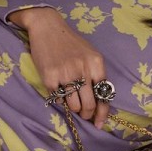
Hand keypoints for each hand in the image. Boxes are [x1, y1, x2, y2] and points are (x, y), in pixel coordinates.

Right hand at [9, 7, 109, 128]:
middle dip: (87, 114)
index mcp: (96, 63)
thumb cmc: (71, 43)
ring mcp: (66, 73)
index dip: (102, 112)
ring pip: (74, 106)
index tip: (99, 123)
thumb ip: (96, 75)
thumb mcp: (90, 55)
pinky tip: (60, 90)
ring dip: (74, 109)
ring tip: (72, 102)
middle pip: (89, 104)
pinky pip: (58, 99)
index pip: (104, 94)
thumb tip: (99, 102)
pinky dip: (60, 99)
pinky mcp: (50, 77)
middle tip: (84, 115)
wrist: (48, 27)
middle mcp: (83, 68)